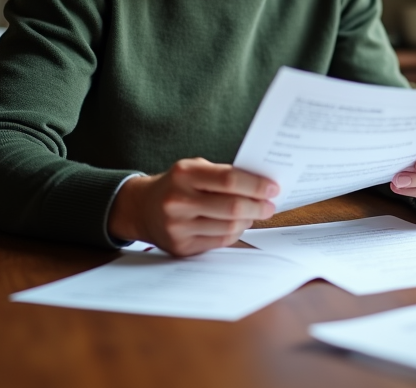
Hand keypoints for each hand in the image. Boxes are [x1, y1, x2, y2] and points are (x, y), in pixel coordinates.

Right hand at [108, 157, 278, 256]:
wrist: (142, 208)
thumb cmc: (177, 184)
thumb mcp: (194, 168)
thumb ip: (224, 174)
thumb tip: (262, 185)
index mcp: (184, 174)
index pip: (229, 180)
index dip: (256, 185)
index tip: (273, 188)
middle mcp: (178, 201)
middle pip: (232, 207)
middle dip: (258, 206)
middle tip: (271, 205)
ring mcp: (177, 227)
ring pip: (228, 227)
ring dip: (248, 221)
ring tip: (254, 213)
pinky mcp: (180, 247)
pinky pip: (219, 241)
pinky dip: (235, 233)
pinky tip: (238, 224)